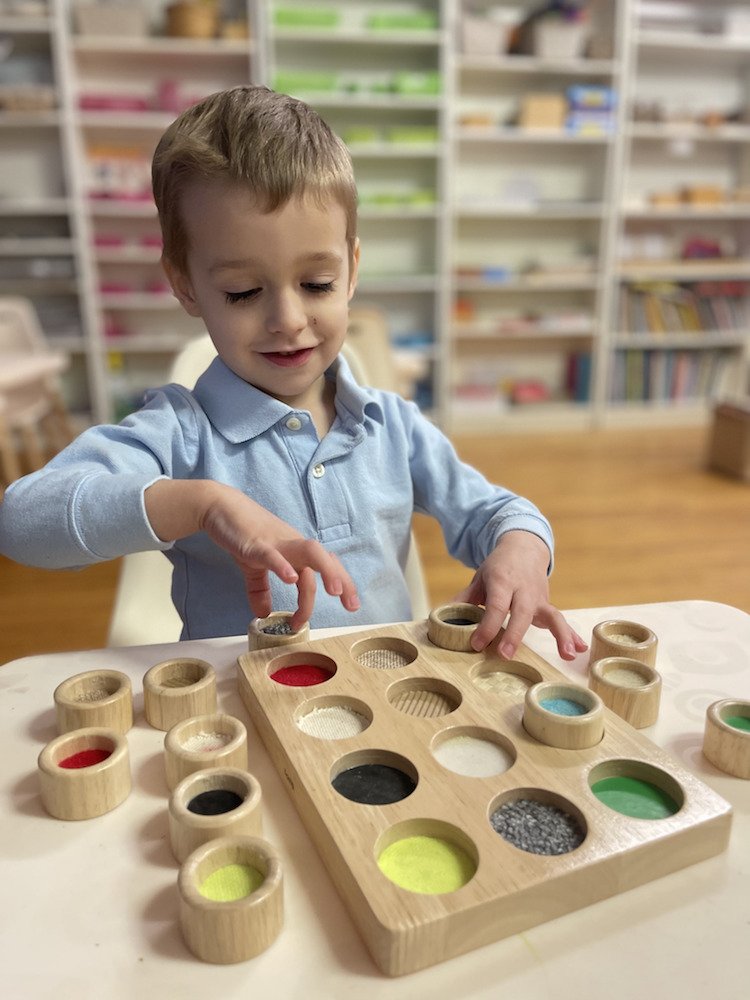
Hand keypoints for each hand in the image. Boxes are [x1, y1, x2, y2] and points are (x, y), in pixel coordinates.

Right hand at [145, 479, 359, 627]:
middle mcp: (292, 546)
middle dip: (342, 581)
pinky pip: (272, 555)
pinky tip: (290, 579)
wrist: (221, 507)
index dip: (342, 583)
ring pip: (310, 553)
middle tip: (352, 606)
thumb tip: (263, 613)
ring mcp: (276, 543)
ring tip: (335, 592)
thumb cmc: (241, 533)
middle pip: (325, 560)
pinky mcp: (256, 544)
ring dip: (325, 571)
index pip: (325, 566)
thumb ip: (260, 590)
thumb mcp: (252, 566)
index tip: (351, 606)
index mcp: (295, 552)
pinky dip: (282, 567)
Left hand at [451, 531, 587, 661]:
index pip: (496, 605)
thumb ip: (463, 599)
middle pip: (521, 612)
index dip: (487, 625)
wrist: (524, 547)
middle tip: (505, 655)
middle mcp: (523, 589)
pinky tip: (578, 651)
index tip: (477, 643)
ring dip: (561, 635)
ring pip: (552, 615)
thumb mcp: (479, 579)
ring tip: (567, 654)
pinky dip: (572, 636)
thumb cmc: (498, 568)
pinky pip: (560, 620)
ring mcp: (539, 598)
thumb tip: (440, 619)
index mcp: (502, 580)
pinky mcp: (547, 605)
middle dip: (515, 634)